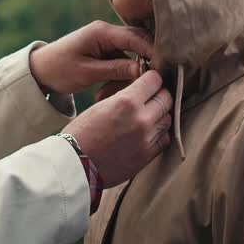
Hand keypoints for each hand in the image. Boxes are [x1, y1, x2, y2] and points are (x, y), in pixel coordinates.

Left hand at [29, 21, 154, 94]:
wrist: (39, 71)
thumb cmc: (59, 69)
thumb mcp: (88, 72)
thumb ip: (116, 69)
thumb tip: (144, 70)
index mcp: (102, 32)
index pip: (135, 38)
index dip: (152, 52)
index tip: (163, 70)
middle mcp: (107, 33)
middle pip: (137, 45)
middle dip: (142, 66)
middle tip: (147, 86)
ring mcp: (106, 42)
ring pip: (130, 57)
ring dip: (124, 78)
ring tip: (106, 96)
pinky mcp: (105, 52)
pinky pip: (121, 63)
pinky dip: (116, 78)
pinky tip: (103, 94)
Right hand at [62, 71, 171, 187]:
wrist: (75, 165)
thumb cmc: (81, 134)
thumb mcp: (100, 106)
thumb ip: (124, 98)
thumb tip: (140, 92)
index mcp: (126, 102)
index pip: (154, 80)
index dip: (152, 78)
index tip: (150, 80)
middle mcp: (141, 118)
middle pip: (166, 99)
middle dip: (159, 94)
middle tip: (151, 97)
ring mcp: (147, 138)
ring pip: (167, 119)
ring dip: (160, 114)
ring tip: (148, 115)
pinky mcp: (147, 155)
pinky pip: (164, 139)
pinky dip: (159, 133)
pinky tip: (148, 132)